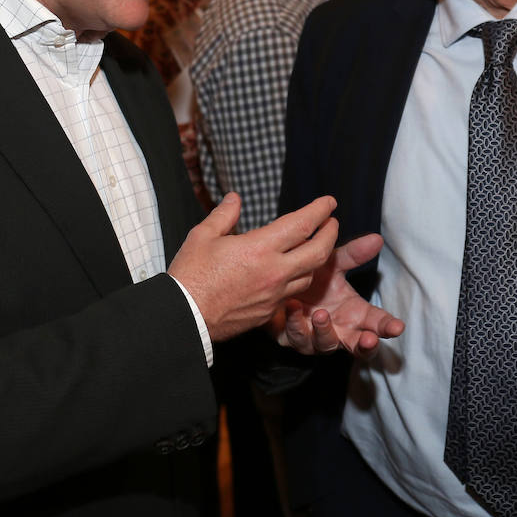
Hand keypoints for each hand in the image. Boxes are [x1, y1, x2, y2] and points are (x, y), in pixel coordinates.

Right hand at [169, 194, 340, 342]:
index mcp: (260, 248)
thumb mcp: (203, 236)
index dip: (320, 211)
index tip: (329, 203)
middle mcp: (274, 271)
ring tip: (315, 246)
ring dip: (317, 258)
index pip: (303, 224)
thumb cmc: (191, 275)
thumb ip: (224, 215)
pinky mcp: (269, 312)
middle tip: (331, 222)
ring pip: (309, 275)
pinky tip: (291, 273)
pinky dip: (297, 279)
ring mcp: (274, 295)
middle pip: (319, 252)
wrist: (184, 317)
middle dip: (330, 234)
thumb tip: (234, 199)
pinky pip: (292, 294)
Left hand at [275, 233, 404, 358]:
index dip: (388, 327)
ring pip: (326, 344)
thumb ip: (354, 255)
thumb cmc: (314, 278)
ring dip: (325, 331)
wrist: (280, 283)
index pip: (377, 323)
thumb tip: (377, 238)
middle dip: (366, 345)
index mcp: (355, 313)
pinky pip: (296, 337)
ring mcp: (317, 337)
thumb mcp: (335, 264)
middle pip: (359, 344)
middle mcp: (340, 330)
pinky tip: (292, 308)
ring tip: (321, 315)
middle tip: (369, 340)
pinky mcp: (293, 339)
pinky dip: (295, 323)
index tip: (398, 327)